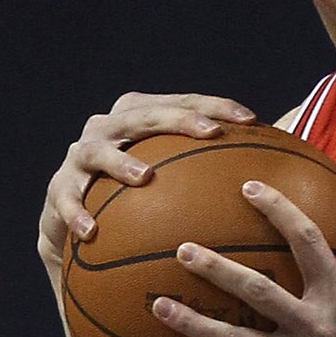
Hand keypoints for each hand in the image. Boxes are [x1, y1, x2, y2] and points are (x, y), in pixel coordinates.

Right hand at [37, 91, 255, 281]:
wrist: (77, 233)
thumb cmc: (139, 210)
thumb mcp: (176, 194)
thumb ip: (215, 184)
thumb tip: (277, 190)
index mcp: (139, 120)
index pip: (181, 103)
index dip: (214, 105)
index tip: (249, 120)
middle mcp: (108, 130)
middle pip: (142, 114)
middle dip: (176, 119)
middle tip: (208, 133)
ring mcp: (80, 157)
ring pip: (99, 150)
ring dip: (121, 160)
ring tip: (143, 177)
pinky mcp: (57, 190)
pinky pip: (66, 199)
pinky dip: (77, 212)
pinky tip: (92, 232)